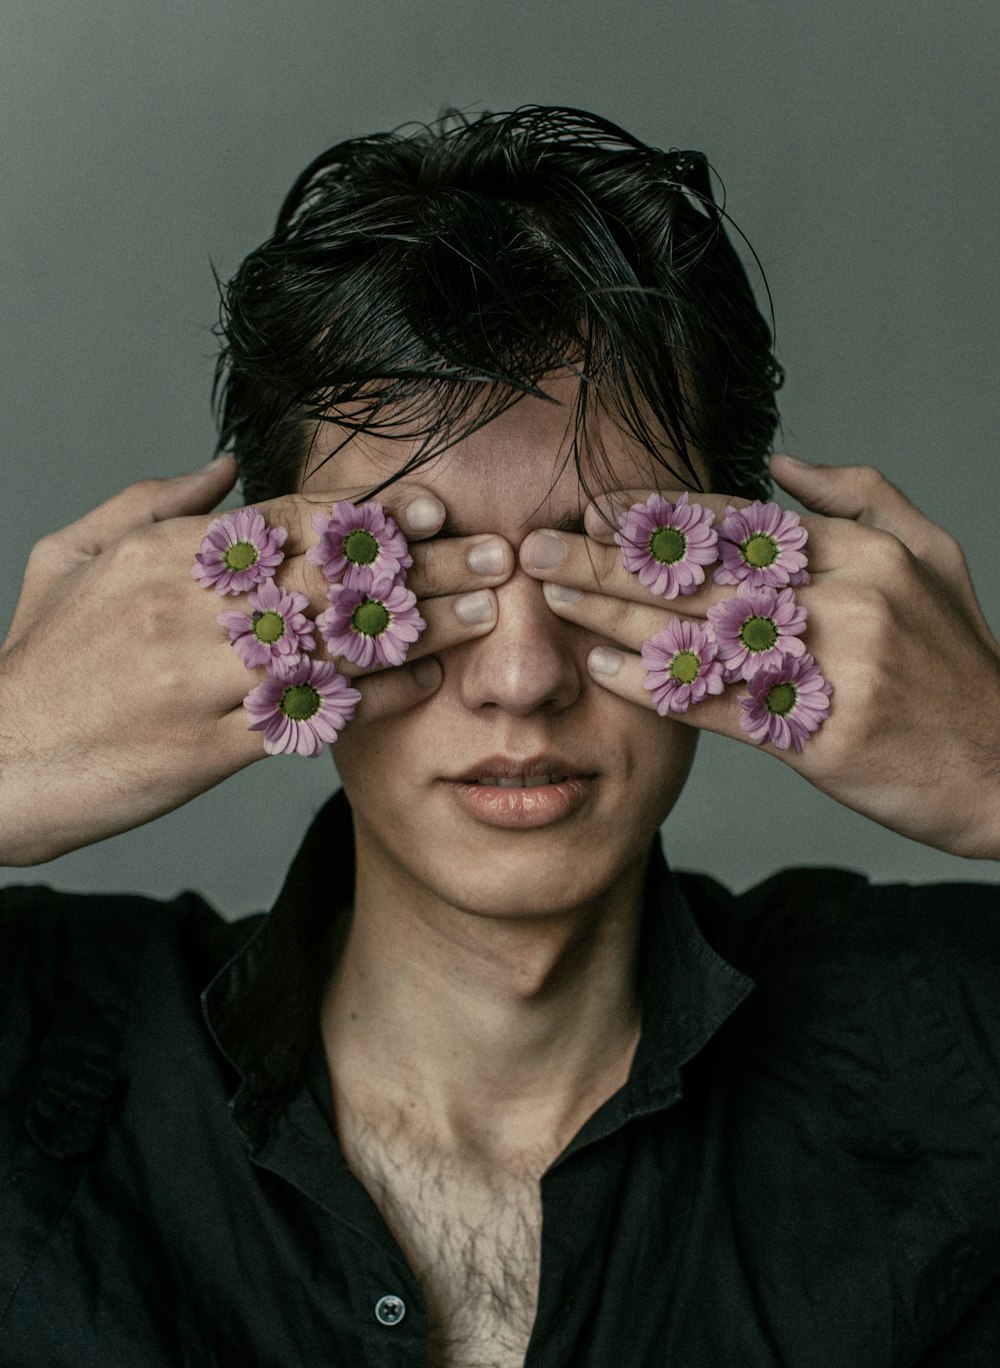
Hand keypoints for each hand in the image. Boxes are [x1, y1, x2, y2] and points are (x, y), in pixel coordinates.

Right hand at [0, 461, 511, 864]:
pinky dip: (376, 697)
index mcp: (164, 557)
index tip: (433, 508)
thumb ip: (154, 503)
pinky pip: (314, 715)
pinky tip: (426, 681)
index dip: (368, 514)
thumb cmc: (41, 660)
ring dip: (419, 627)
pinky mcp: (212, 749)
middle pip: (331, 576)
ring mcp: (204, 682)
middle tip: (494, 554)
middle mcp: (191, 611)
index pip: (288, 522)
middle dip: (423, 563)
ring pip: (336, 643)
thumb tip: (229, 465)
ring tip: (483, 614)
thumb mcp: (75, 556)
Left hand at [520, 457, 999, 858]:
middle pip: (703, 574)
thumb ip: (861, 497)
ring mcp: (831, 669)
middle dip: (612, 560)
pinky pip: (721, 704)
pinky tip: (606, 672)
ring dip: (616, 617)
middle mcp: (843, 601)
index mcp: (863, 552)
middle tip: (540, 547)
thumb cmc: (959, 662)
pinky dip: (660, 687)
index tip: (596, 509)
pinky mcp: (818, 735)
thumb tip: (780, 463)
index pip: (741, 522)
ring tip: (553, 600)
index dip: (661, 516)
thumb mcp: (930, 557)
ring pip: (701, 634)